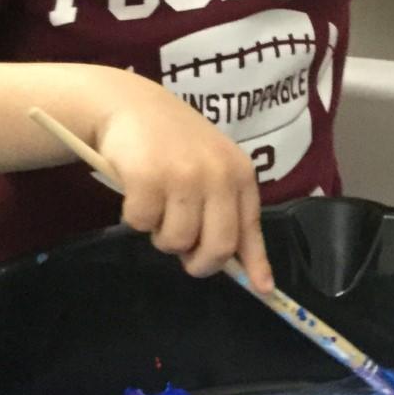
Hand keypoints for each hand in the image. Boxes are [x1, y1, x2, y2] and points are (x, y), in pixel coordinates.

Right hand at [95, 73, 273, 292]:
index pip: (250, 229)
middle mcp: (218, 175)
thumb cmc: (174, 142)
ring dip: (161, 235)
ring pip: (175, 242)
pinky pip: (140, 224)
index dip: (255, 264)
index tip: (263, 290)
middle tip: (183, 252)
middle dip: (198, 262)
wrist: (131, 104)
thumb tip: (253, 276)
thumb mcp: (213, 168)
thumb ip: (228, 211)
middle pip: (217, 247)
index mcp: (239, 174)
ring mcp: (183, 176)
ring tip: (158, 206)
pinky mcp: (147, 178)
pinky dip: (134, 217)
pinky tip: (136, 190)